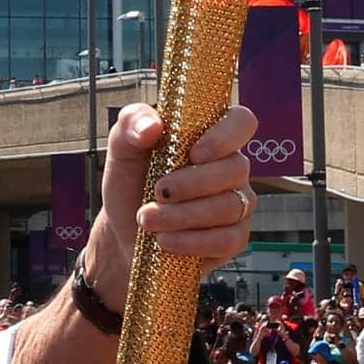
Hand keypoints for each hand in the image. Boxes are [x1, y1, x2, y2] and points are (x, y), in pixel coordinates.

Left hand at [88, 102, 260, 295]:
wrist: (122, 230)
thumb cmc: (130, 181)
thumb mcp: (122, 147)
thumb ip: (132, 123)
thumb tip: (152, 126)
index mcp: (210, 136)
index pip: (241, 122)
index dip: (225, 136)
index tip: (193, 153)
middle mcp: (230, 169)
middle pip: (236, 169)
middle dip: (192, 183)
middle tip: (157, 191)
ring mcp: (237, 204)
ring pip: (230, 206)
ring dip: (184, 215)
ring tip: (147, 219)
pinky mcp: (232, 239)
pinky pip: (227, 241)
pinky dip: (191, 242)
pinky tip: (164, 240)